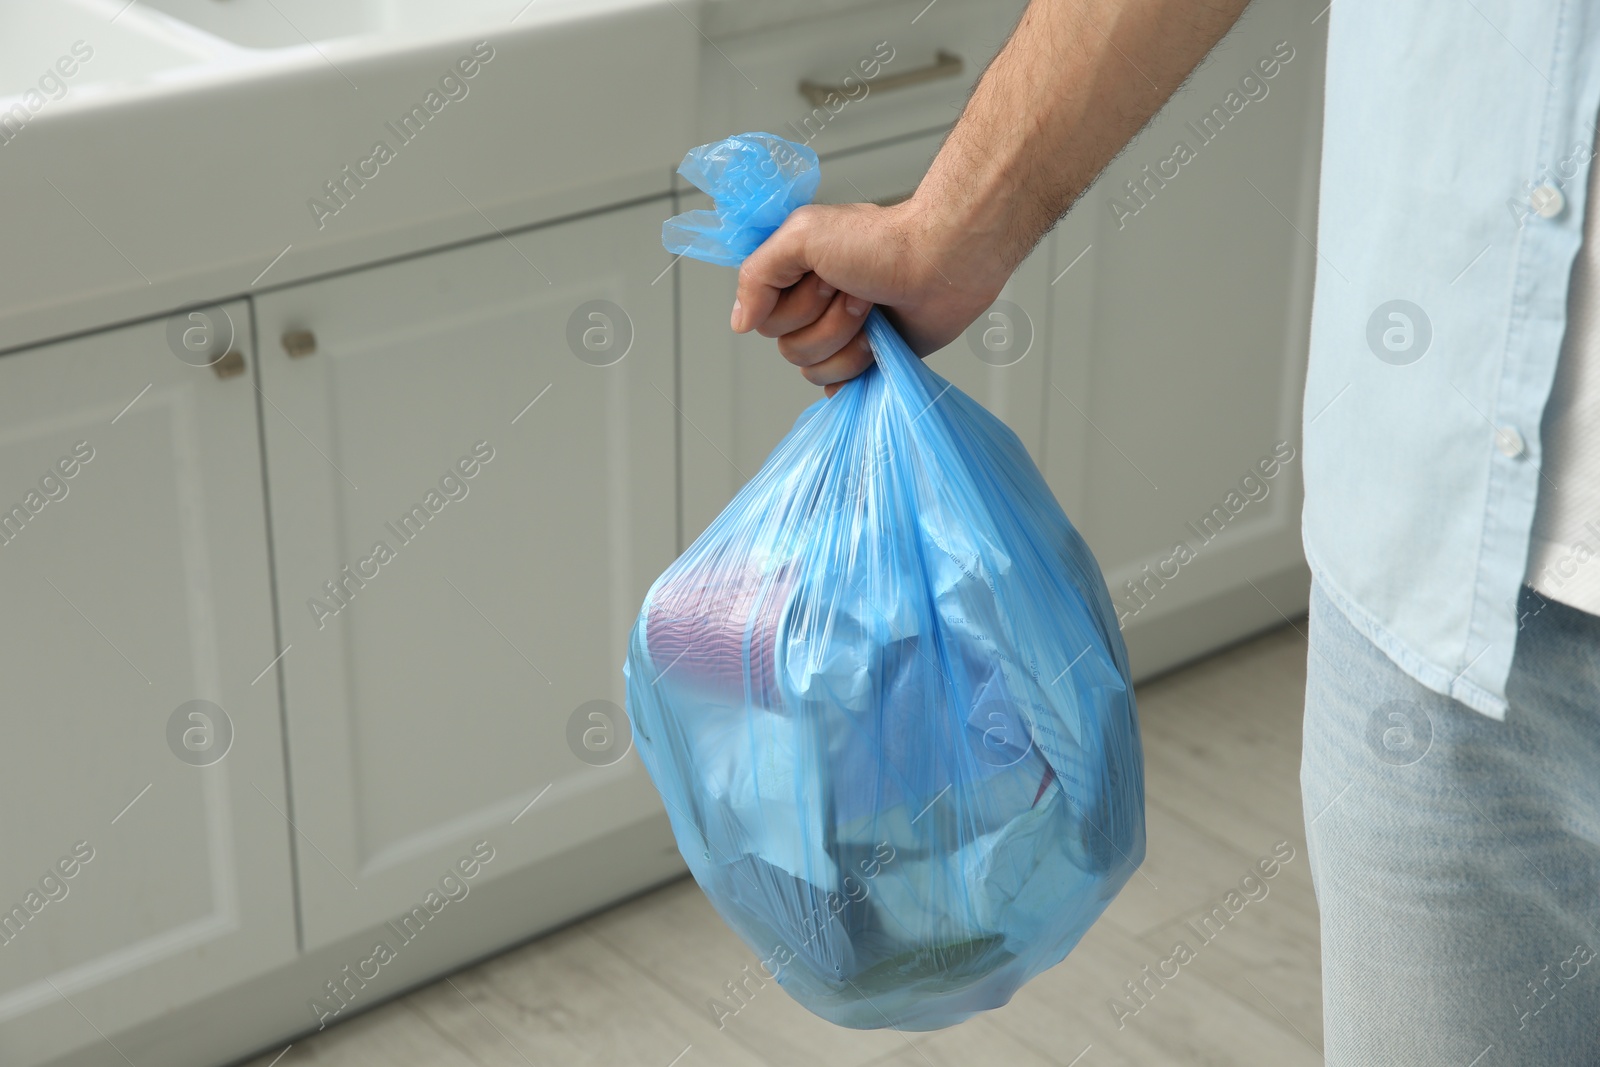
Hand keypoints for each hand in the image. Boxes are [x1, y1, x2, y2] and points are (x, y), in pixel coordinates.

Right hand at [730, 195, 1008, 396]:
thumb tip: (740, 324)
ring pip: (812, 369)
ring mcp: (840, 335)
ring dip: (846, 340)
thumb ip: (756, 275)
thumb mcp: (802, 236)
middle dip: (824, 322)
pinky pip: (838, 388)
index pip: (761, 319)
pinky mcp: (868, 359)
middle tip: (856, 290)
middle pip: (786, 348)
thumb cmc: (882, 241)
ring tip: (873, 310)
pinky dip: (855, 372)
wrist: (943, 262)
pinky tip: (876, 346)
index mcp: (793, 277)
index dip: (790, 306)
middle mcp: (812, 308)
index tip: (823, 278)